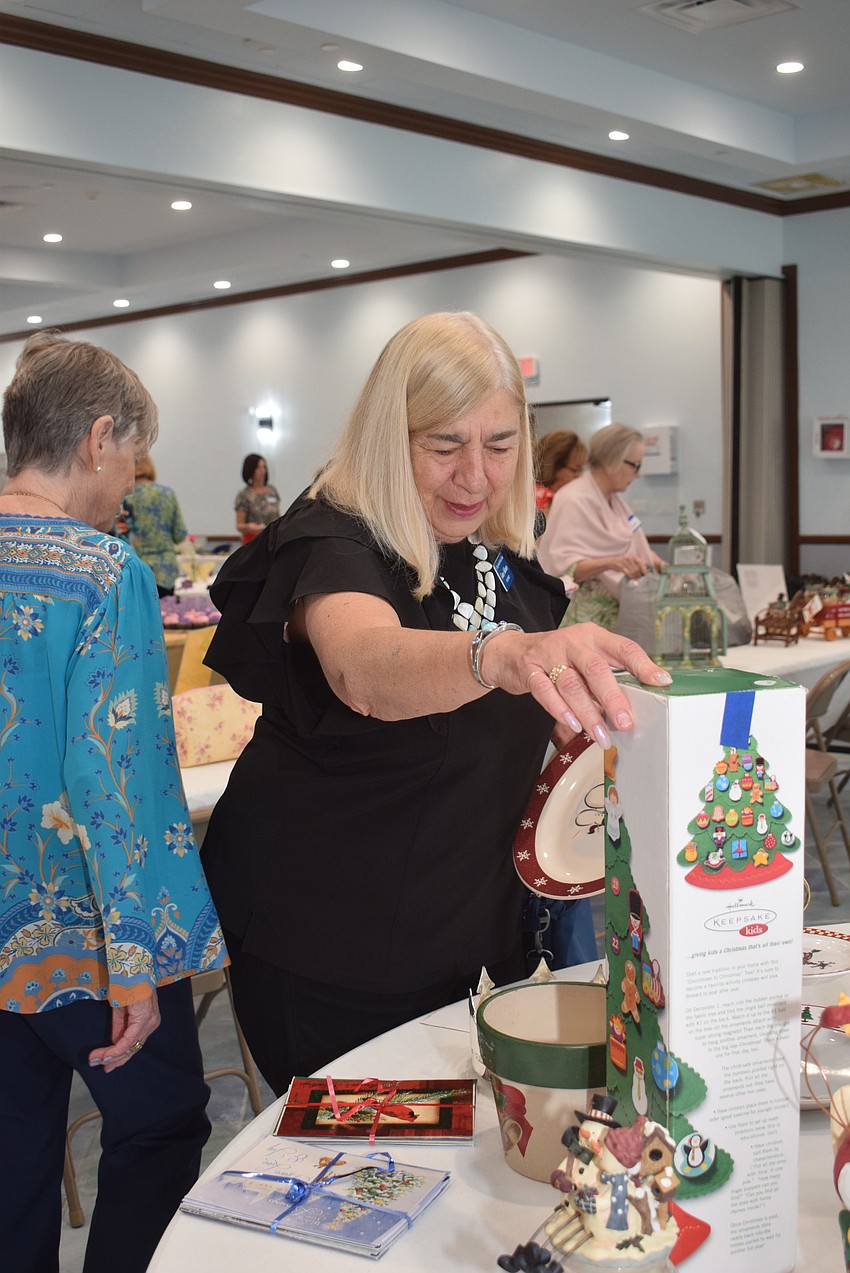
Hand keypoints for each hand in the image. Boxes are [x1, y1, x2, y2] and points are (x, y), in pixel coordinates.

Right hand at [88, 991, 160, 1072]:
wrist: (133, 968)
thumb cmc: (129, 983)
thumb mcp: (122, 1009)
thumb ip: (119, 1026)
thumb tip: (113, 1042)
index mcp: (148, 1020)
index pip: (134, 1043)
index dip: (120, 1055)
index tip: (105, 1063)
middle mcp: (152, 1023)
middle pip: (133, 1048)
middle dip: (115, 1060)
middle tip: (100, 1066)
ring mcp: (149, 1021)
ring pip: (130, 1047)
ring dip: (110, 1055)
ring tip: (95, 1060)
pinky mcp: (143, 1019)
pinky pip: (128, 1040)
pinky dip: (115, 1049)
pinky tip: (105, 1055)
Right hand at [487, 623, 670, 748]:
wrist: (511, 651)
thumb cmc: (558, 658)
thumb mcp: (585, 657)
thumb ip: (607, 675)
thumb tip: (634, 704)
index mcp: (594, 637)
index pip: (624, 648)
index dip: (643, 665)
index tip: (661, 682)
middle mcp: (573, 642)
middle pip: (597, 669)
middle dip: (613, 698)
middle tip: (625, 722)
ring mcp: (549, 654)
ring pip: (572, 685)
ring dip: (588, 713)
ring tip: (601, 735)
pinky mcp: (529, 669)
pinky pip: (545, 691)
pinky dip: (560, 710)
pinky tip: (572, 724)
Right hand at [613, 555, 650, 579]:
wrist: (612, 561)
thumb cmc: (623, 562)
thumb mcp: (630, 560)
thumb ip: (637, 564)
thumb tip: (645, 570)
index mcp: (633, 557)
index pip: (641, 563)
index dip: (644, 569)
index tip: (645, 573)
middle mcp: (630, 559)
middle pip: (637, 569)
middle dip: (639, 575)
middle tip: (639, 578)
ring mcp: (625, 563)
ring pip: (633, 572)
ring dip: (635, 577)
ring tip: (636, 579)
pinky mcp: (621, 567)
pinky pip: (628, 573)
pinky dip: (630, 577)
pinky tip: (631, 578)